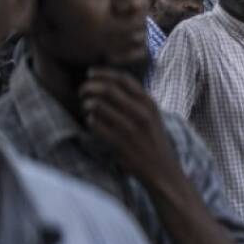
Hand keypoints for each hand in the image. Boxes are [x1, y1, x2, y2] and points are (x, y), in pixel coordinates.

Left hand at [80, 68, 178, 184]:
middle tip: (82, 91)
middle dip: (89, 87)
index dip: (103, 73)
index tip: (90, 74)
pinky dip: (89, 121)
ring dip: (87, 104)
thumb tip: (110, 83)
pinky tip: (92, 123)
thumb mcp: (153, 116)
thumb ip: (137, 100)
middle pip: (107, 89)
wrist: (161, 170)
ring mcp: (130, 128)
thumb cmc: (153, 140)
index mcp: (149, 103)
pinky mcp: (119, 143)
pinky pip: (95, 124)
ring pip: (97, 105)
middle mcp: (141, 113)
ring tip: (86, 108)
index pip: (123, 79)